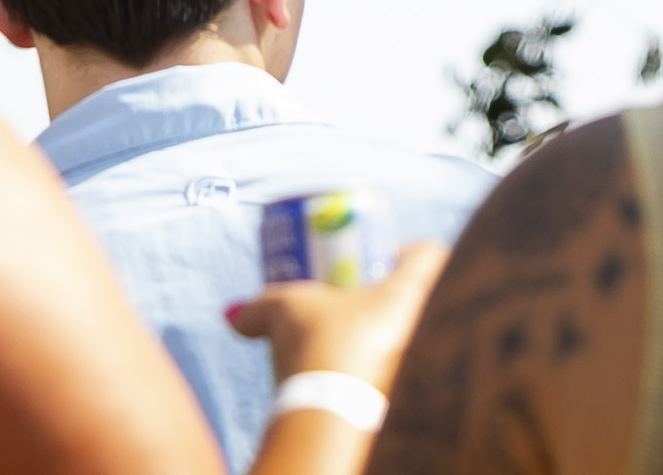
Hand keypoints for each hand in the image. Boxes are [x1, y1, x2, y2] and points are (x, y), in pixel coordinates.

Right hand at [229, 243, 449, 393]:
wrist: (328, 414)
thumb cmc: (320, 343)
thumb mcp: (284, 308)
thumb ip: (259, 306)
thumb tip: (234, 314)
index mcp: (407, 292)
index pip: (428, 253)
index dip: (403, 248)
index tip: (371, 255)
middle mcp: (423, 326)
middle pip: (411, 296)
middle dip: (377, 295)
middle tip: (342, 293)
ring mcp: (411, 365)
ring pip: (395, 336)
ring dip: (365, 334)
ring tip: (326, 334)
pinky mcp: (393, 397)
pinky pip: (381, 373)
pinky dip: (357, 369)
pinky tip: (326, 372)